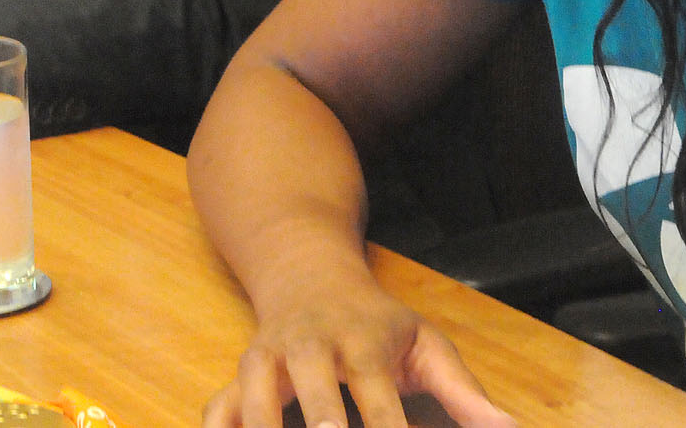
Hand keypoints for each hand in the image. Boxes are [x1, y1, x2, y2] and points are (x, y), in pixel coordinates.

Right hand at [204, 254, 515, 427]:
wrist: (308, 273)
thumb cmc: (376, 322)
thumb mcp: (426, 343)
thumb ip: (466, 395)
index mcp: (362, 341)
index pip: (378, 394)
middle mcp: (310, 347)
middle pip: (315, 390)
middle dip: (323, 422)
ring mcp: (268, 359)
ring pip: (256, 395)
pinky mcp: (240, 375)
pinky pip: (218, 408)